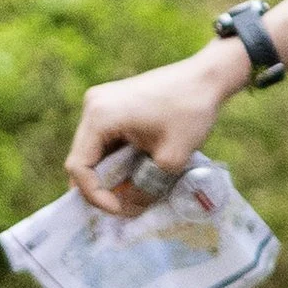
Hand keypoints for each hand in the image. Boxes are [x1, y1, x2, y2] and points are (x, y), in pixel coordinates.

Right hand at [66, 44, 246, 213]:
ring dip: (108, 173)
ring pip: (93, 150)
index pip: (79, 167)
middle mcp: (92, 106)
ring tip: (131, 192)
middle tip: (124, 207)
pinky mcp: (112, 103)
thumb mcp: (170, 159)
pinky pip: (104, 139)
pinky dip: (116, 158)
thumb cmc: (191, 112)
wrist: (207, 78)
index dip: (96, 195)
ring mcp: (101, 102)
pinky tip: (134, 172)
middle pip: (82, 158)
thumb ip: (144, 188)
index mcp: (100, 116)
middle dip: (101, 187)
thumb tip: (129, 207)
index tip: (121, 209)